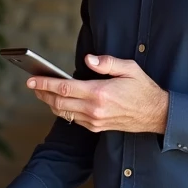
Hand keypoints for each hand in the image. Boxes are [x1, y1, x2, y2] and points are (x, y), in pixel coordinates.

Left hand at [28, 53, 168, 133]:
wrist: (156, 114)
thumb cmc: (143, 89)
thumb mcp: (129, 68)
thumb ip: (107, 63)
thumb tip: (88, 60)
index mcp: (100, 93)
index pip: (64, 88)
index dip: (45, 83)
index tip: (31, 80)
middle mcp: (94, 109)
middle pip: (59, 102)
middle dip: (42, 93)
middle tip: (32, 85)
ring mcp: (95, 121)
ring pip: (64, 113)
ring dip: (50, 102)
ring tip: (42, 92)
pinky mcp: (97, 127)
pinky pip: (74, 119)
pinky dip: (63, 110)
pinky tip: (60, 101)